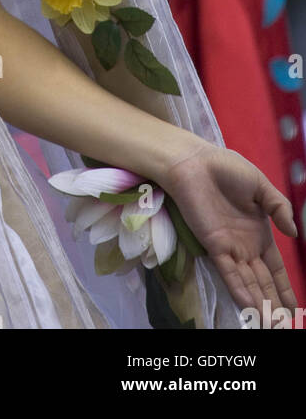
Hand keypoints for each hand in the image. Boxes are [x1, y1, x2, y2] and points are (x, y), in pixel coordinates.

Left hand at [160, 141, 298, 319]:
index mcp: (259, 234)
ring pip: (248, 283)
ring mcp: (229, 248)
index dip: (284, 288)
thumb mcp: (261, 186)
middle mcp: (245, 247)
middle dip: (274, 303)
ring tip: (271, 324)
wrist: (194, 162)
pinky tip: (250, 305)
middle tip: (284, 326)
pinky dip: (240, 289)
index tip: (294, 309)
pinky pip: (229, 272)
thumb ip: (279, 208)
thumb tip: (294, 233)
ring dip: (260, 303)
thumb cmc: (226, 169)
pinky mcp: (213, 245)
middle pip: (263, 282)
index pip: (275, 269)